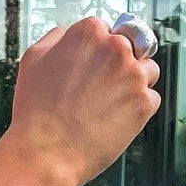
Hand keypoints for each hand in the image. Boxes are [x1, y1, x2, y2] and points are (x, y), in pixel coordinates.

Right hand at [6, 17, 161, 185]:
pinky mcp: (144, 104)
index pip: (108, 30)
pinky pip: (152, 99)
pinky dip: (138, 109)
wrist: (46, 154)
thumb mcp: (34, 59)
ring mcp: (133, 75)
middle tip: (102, 88)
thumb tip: (72, 33)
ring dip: (135, 83)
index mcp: (90, 31)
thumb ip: (58, 37)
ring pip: (148, 70)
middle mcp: (116, 47)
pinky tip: (116, 120)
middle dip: (121, 64)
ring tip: (110, 104)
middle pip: (133, 46)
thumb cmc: (35, 110)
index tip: (91, 69)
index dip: (99, 52)